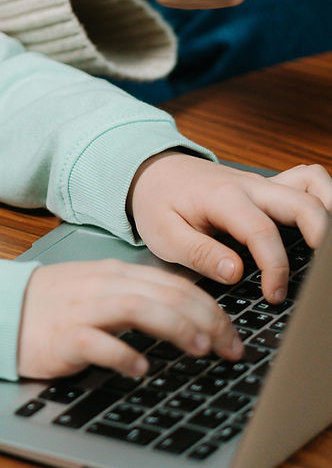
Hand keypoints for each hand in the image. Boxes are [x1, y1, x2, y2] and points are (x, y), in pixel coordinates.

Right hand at [15, 257, 241, 379]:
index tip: (232, 336)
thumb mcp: (98, 291)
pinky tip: (141, 368)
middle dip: (206, 320)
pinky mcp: (64, 337)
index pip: (175, 284)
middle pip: (165, 293)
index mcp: (115, 275)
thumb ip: (136, 296)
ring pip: (137, 307)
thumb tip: (186, 313)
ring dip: (174, 326)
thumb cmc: (52, 307)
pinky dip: (122, 353)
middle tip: (231, 349)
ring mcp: (83, 310)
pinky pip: (97, 342)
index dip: (211, 309)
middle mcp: (104, 287)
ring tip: (200, 349)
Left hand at [129, 152, 331, 302]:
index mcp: (223, 198)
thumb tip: (234, 272)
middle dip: (321, 238)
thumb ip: (199, 253)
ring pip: (312, 185)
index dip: (275, 267)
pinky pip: (306, 181)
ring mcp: (263, 184)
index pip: (262, 231)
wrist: (153, 172)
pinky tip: (322, 225)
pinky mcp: (268, 187)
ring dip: (328, 212)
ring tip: (327, 250)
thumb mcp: (163, 234)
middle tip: (318, 276)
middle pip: (302, 203)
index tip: (274, 295)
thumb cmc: (158, 203)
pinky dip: (323, 197)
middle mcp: (250, 186)